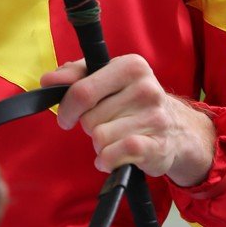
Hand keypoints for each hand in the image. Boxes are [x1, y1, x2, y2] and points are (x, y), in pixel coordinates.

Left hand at [40, 55, 215, 187]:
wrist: (177, 129)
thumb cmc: (132, 101)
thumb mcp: (107, 78)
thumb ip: (75, 74)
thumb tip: (48, 80)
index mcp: (131, 66)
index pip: (82, 90)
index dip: (67, 108)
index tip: (67, 116)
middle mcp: (146, 88)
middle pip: (89, 118)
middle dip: (89, 126)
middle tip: (105, 124)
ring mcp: (154, 118)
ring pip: (99, 138)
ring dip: (100, 145)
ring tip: (115, 138)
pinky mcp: (157, 145)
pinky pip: (114, 155)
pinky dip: (107, 161)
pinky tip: (112, 158)